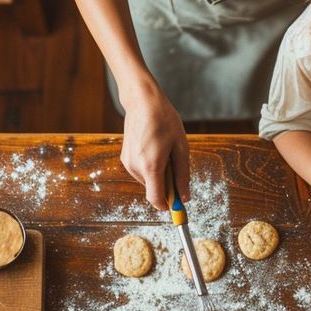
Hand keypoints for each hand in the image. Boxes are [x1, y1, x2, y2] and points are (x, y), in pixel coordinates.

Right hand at [120, 82, 188, 209]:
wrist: (141, 101)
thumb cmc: (164, 120)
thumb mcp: (181, 147)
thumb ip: (182, 174)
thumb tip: (184, 197)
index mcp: (151, 165)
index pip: (157, 200)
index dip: (168, 206)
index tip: (179, 208)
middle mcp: (135, 168)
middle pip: (155, 190)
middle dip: (167, 184)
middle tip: (175, 162)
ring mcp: (128, 163)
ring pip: (149, 181)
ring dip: (159, 174)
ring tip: (163, 150)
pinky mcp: (125, 159)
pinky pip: (142, 172)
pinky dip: (151, 167)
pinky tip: (154, 148)